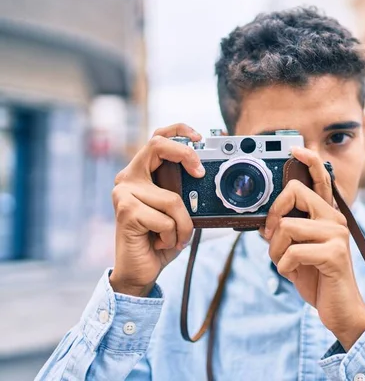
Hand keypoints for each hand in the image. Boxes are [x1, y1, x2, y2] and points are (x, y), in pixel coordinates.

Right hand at [109, 124, 204, 296]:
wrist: (141, 270)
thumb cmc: (160, 239)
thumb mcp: (177, 210)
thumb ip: (183, 190)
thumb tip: (204, 174)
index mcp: (141, 173)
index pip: (157, 138)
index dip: (178, 131)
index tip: (199, 138)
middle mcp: (128, 178)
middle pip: (157, 146)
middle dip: (185, 156)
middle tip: (199, 174)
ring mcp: (123, 194)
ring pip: (173, 199)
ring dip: (183, 225)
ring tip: (173, 236)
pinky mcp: (126, 211)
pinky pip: (166, 220)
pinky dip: (173, 236)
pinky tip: (160, 243)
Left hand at [262, 147, 364, 350]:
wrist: (339, 309)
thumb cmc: (318, 278)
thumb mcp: (298, 251)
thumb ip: (287, 232)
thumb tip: (265, 222)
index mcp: (327, 216)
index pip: (321, 180)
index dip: (309, 162)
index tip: (295, 151)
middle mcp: (335, 220)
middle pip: (296, 194)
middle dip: (274, 215)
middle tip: (272, 236)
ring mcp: (337, 236)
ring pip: (288, 227)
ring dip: (276, 250)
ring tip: (285, 263)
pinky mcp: (334, 255)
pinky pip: (292, 252)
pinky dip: (283, 267)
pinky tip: (293, 273)